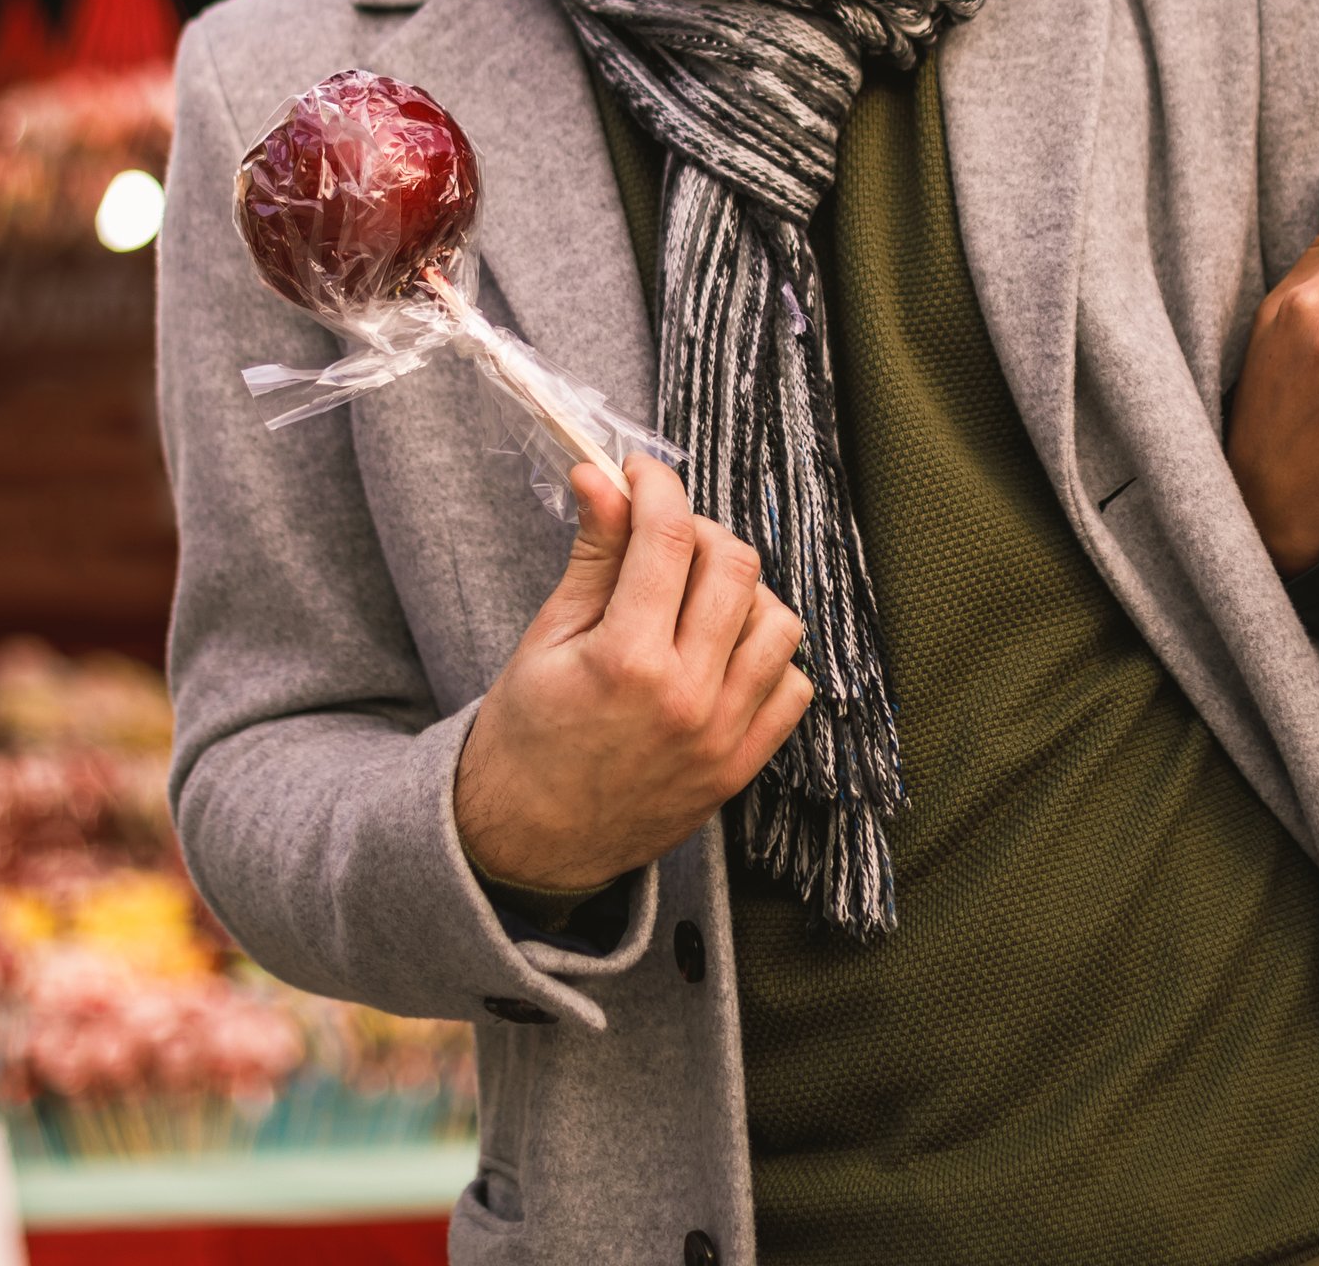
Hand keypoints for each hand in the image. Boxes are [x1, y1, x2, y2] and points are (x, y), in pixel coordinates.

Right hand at [452, 455, 812, 895]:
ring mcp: (722, 736)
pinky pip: (793, 687)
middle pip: (734, 567)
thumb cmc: (525, 739)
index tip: (639, 475)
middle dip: (697, 531)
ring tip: (694, 598)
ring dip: (740, 593)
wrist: (529, 842)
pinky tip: (722, 653)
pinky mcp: (741, 766)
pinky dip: (767, 657)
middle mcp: (686, 697)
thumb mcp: (545, 639)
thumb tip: (601, 477)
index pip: (667, 536)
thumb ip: (591, 555)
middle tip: (660, 538)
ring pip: (777, 621)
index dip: (656, 487)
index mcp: (626, 660)